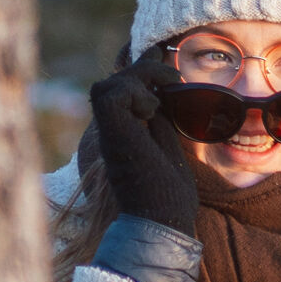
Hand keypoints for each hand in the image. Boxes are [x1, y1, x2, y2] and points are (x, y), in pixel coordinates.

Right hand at [89, 55, 196, 234]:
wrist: (163, 222)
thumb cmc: (168, 193)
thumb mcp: (168, 142)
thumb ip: (162, 115)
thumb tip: (166, 87)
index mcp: (123, 133)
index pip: (120, 89)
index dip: (139, 67)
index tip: (164, 59)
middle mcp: (110, 133)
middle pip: (111, 84)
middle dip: (141, 71)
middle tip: (173, 80)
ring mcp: (109, 135)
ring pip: (107, 86)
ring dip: (138, 80)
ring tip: (162, 98)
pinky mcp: (113, 136)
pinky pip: (111, 96)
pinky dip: (134, 93)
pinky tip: (152, 111)